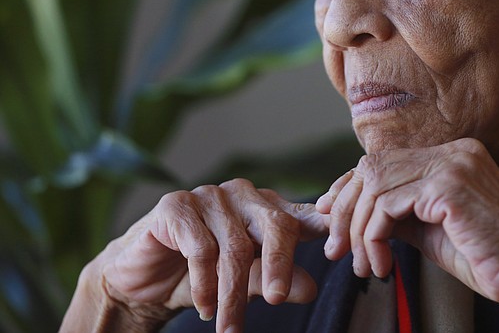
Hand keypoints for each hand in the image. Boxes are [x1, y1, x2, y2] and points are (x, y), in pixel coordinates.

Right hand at [66, 178, 326, 332]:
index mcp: (266, 208)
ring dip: (232, 293)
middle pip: (275, 224)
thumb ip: (275, 281)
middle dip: (278, 266)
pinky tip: (204, 307)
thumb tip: (312, 288)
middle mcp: (242, 195)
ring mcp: (209, 195)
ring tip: (229, 329)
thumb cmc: (198, 279)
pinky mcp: (176, 205)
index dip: (326, 225)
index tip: (344, 248)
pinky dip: (204, 283)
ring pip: (235, 245)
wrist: (138, 283)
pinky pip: (200, 246)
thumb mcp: (244, 284)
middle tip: (277, 300)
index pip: (302, 214)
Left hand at [316, 138, 498, 331]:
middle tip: (336, 250)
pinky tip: (383, 263)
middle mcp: (454, 151)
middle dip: (347, 210)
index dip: (350, 187)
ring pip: (375, 186)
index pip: (384, 160)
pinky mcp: (449, 185)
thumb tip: (355, 212)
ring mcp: (453, 164)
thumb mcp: (432, 230)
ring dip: (359, 231)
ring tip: (366, 265)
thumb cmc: (488, 259)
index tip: (330, 216)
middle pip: (373, 168)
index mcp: (454, 155)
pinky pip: (388, 205)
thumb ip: (400, 212)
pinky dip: (374, 237)